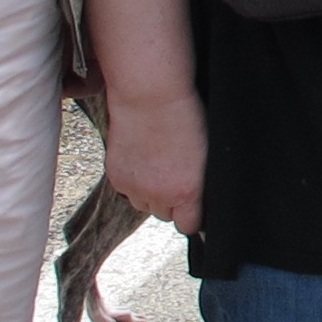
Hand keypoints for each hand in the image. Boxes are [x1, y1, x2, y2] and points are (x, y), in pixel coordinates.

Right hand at [102, 88, 206, 232]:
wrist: (149, 96)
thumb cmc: (183, 116)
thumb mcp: (205, 154)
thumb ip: (199, 183)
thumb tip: (198, 198)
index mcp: (187, 191)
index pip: (189, 225)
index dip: (193, 215)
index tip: (194, 206)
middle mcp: (159, 194)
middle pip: (165, 215)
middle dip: (170, 201)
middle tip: (174, 175)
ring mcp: (134, 187)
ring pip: (144, 205)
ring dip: (150, 193)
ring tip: (157, 166)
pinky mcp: (116, 177)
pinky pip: (126, 191)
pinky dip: (133, 181)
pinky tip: (141, 158)